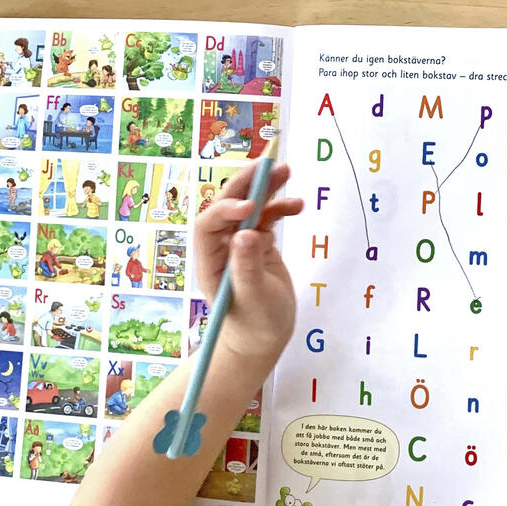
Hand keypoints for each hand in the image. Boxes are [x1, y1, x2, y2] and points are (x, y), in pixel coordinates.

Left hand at [193, 161, 302, 367]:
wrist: (264, 339)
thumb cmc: (256, 326)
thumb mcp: (254, 299)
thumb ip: (247, 268)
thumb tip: (245, 234)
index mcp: (210, 261)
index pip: (209, 225)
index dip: (225, 211)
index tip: (250, 209)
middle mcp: (221, 247)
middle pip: (228, 206)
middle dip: (246, 184)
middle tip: (269, 165)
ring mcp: (240, 243)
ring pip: (250, 206)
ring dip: (266, 188)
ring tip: (288, 172)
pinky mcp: (258, 244)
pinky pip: (267, 217)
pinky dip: (280, 207)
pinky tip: (297, 205)